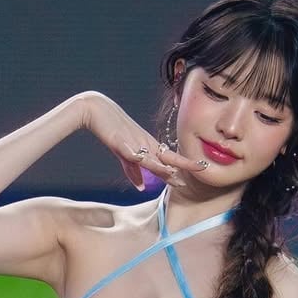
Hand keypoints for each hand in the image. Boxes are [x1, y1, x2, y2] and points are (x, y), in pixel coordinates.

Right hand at [75, 91, 205, 190]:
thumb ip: (133, 171)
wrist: (95, 109)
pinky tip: (144, 164)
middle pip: (167, 158)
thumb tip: (141, 188)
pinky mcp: (119, 142)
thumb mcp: (124, 154)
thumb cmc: (112, 129)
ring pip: (152, 158)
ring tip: (178, 175)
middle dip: (183, 165)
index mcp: (148, 147)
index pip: (170, 158)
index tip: (202, 168)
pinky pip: (131, 154)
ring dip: (164, 168)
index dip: (185, 164)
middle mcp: (145, 144)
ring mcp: (133, 142)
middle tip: (202, 168)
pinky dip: (138, 161)